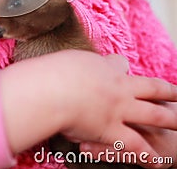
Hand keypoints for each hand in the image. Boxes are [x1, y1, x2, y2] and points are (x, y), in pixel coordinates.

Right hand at [0, 50, 176, 157]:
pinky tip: (158, 162)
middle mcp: (119, 88)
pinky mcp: (113, 131)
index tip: (124, 65)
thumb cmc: (55, 72)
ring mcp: (119, 110)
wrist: (53, 89)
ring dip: (171, 119)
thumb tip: (72, 63)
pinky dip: (149, 156)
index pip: (119, 64)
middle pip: (151, 88)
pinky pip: (136, 146)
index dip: (122, 65)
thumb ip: (75, 64)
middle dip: (168, 91)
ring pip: (154, 115)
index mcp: (105, 69)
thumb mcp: (67, 60)